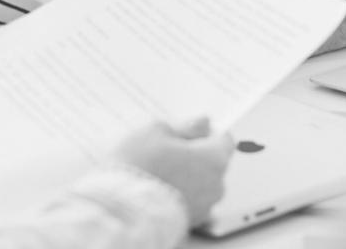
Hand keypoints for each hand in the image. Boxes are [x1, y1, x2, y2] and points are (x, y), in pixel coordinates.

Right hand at [112, 117, 233, 225]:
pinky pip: (189, 202)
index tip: (189, 131)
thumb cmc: (140, 168)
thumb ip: (185, 126)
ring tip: (157, 173)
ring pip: (200, 184)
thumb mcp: (157, 131)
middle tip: (165, 150)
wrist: (122, 211)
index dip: (206, 133)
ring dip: (185, 177)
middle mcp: (215, 185)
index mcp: (213, 158)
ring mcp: (204, 207)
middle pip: (212, 163)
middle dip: (193, 155)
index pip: (224, 139)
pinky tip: (157, 190)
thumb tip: (201, 123)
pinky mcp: (189, 222)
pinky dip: (178, 195)